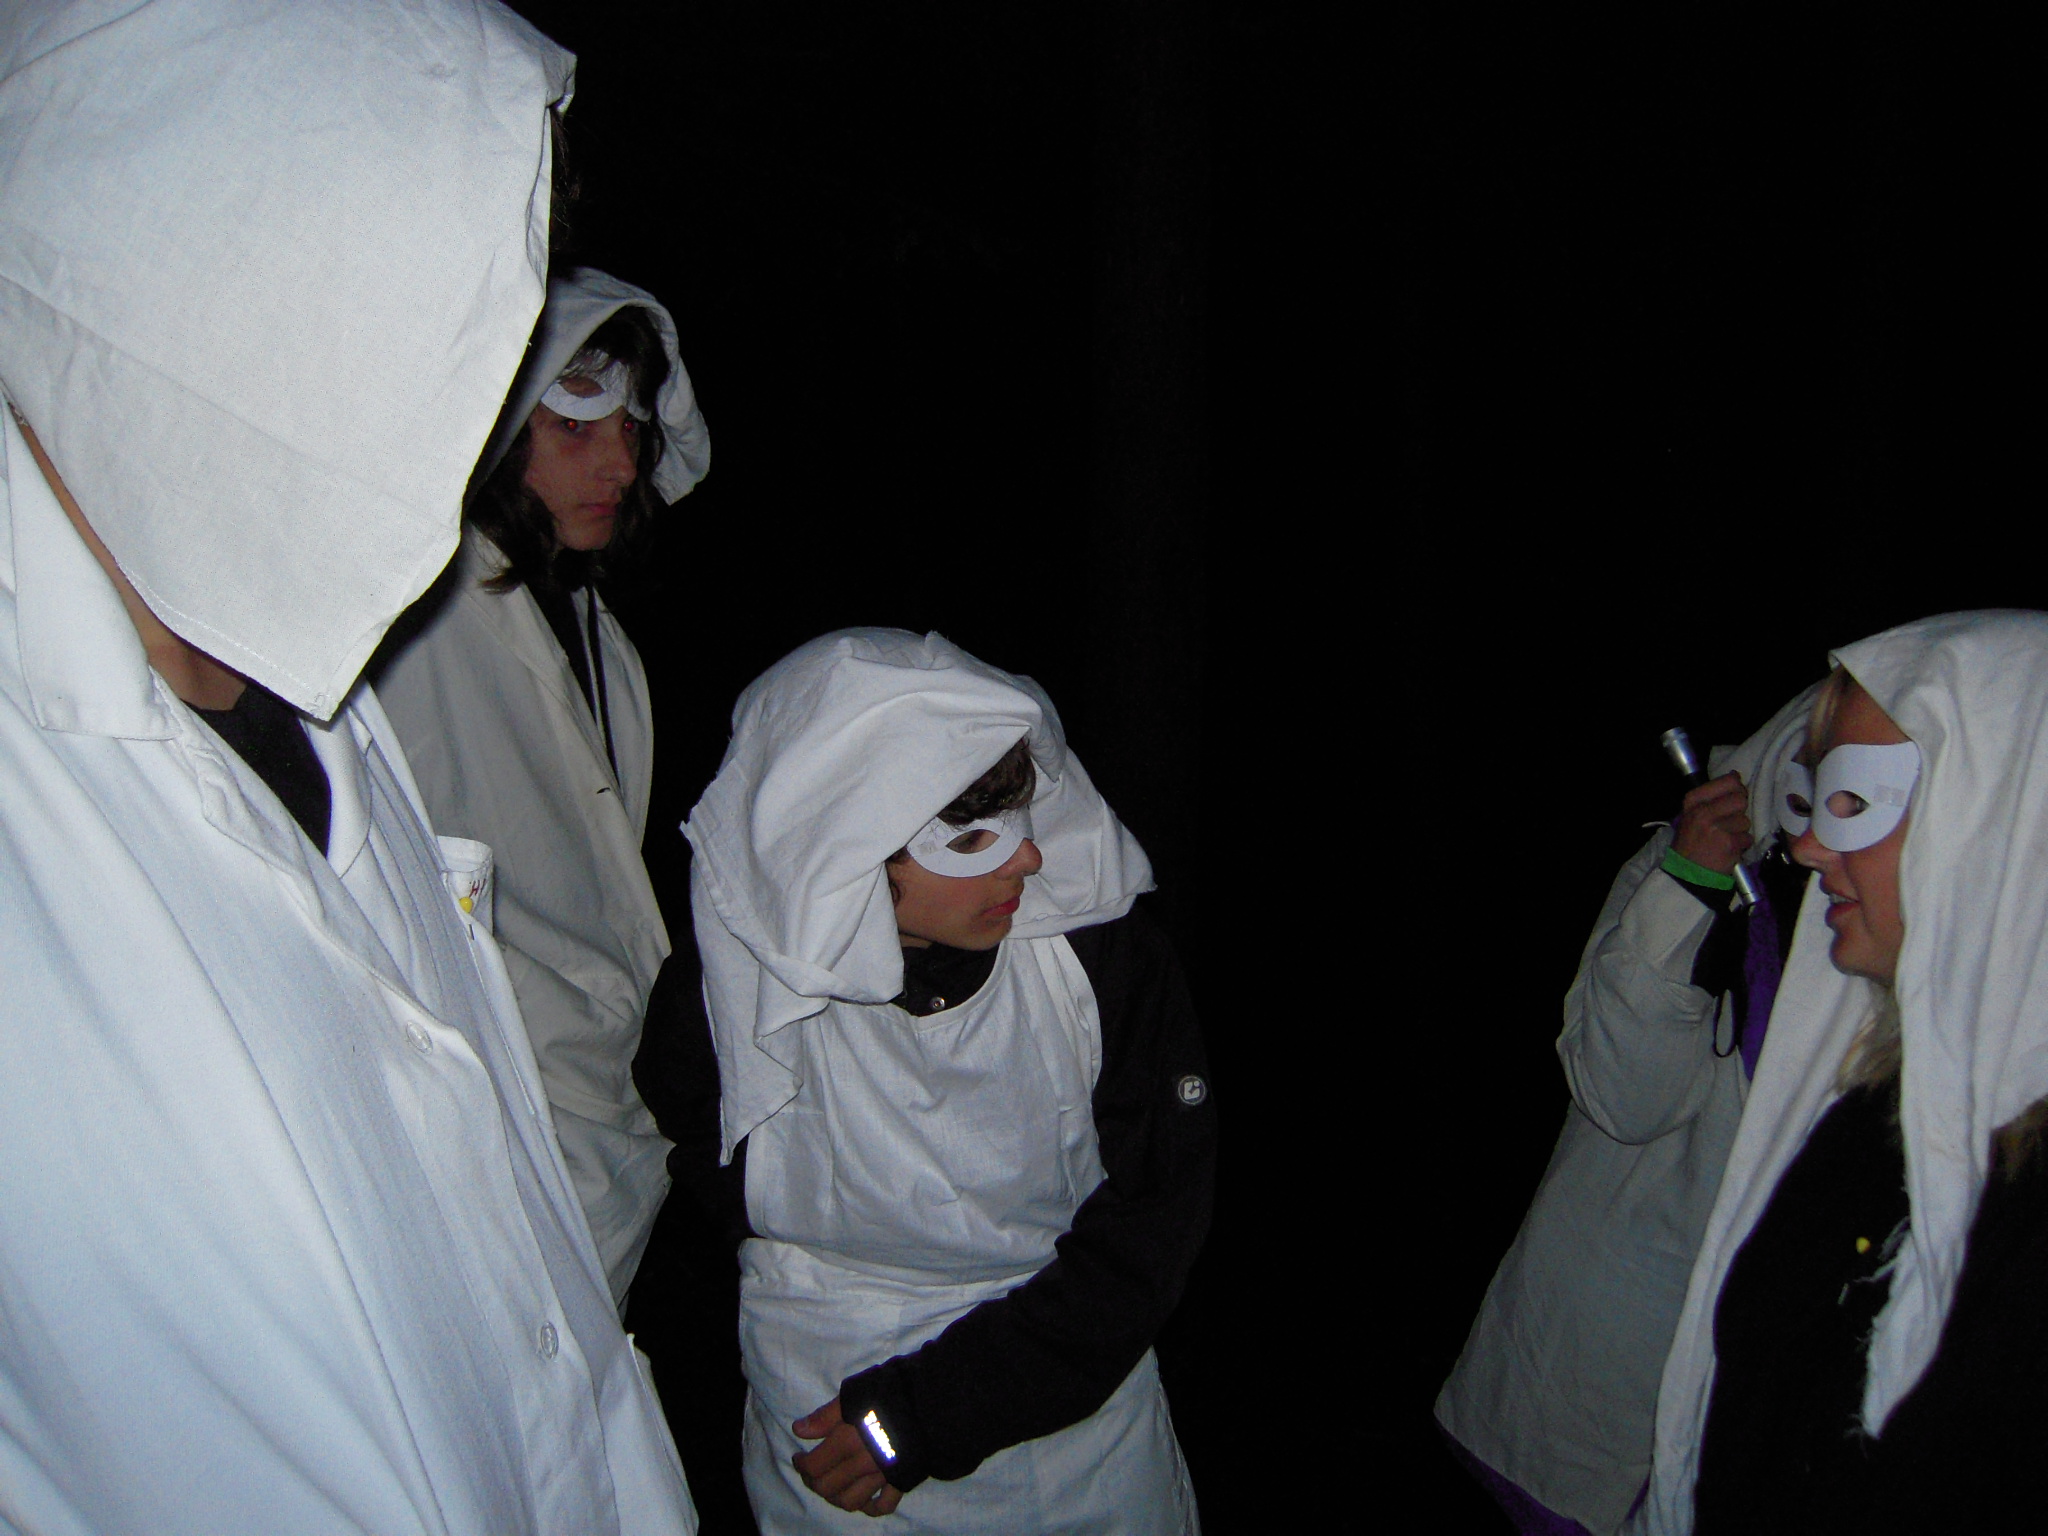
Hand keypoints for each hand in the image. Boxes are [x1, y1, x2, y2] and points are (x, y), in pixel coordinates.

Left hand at [793, 1397, 902, 1516]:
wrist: (934, 1401)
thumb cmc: (892, 1391)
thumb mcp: (855, 1393)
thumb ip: (826, 1415)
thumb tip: (800, 1430)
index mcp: (847, 1441)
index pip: (814, 1466)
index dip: (801, 1464)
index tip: (799, 1457)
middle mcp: (862, 1464)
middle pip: (828, 1488)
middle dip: (813, 1483)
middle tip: (811, 1472)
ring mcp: (882, 1476)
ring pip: (851, 1502)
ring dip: (836, 1498)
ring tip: (832, 1486)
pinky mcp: (901, 1480)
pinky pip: (883, 1506)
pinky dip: (870, 1508)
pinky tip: (864, 1499)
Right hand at [1672, 770, 1751, 874]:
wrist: (1687, 871)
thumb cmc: (1692, 840)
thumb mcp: (1693, 813)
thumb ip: (1713, 795)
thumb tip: (1736, 776)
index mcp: (1694, 801)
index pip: (1728, 782)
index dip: (1737, 788)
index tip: (1733, 797)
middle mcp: (1703, 812)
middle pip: (1740, 799)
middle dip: (1739, 811)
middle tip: (1729, 821)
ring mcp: (1716, 828)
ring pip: (1745, 820)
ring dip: (1739, 831)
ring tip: (1726, 838)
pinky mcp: (1729, 843)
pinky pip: (1747, 838)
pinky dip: (1741, 845)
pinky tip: (1729, 849)